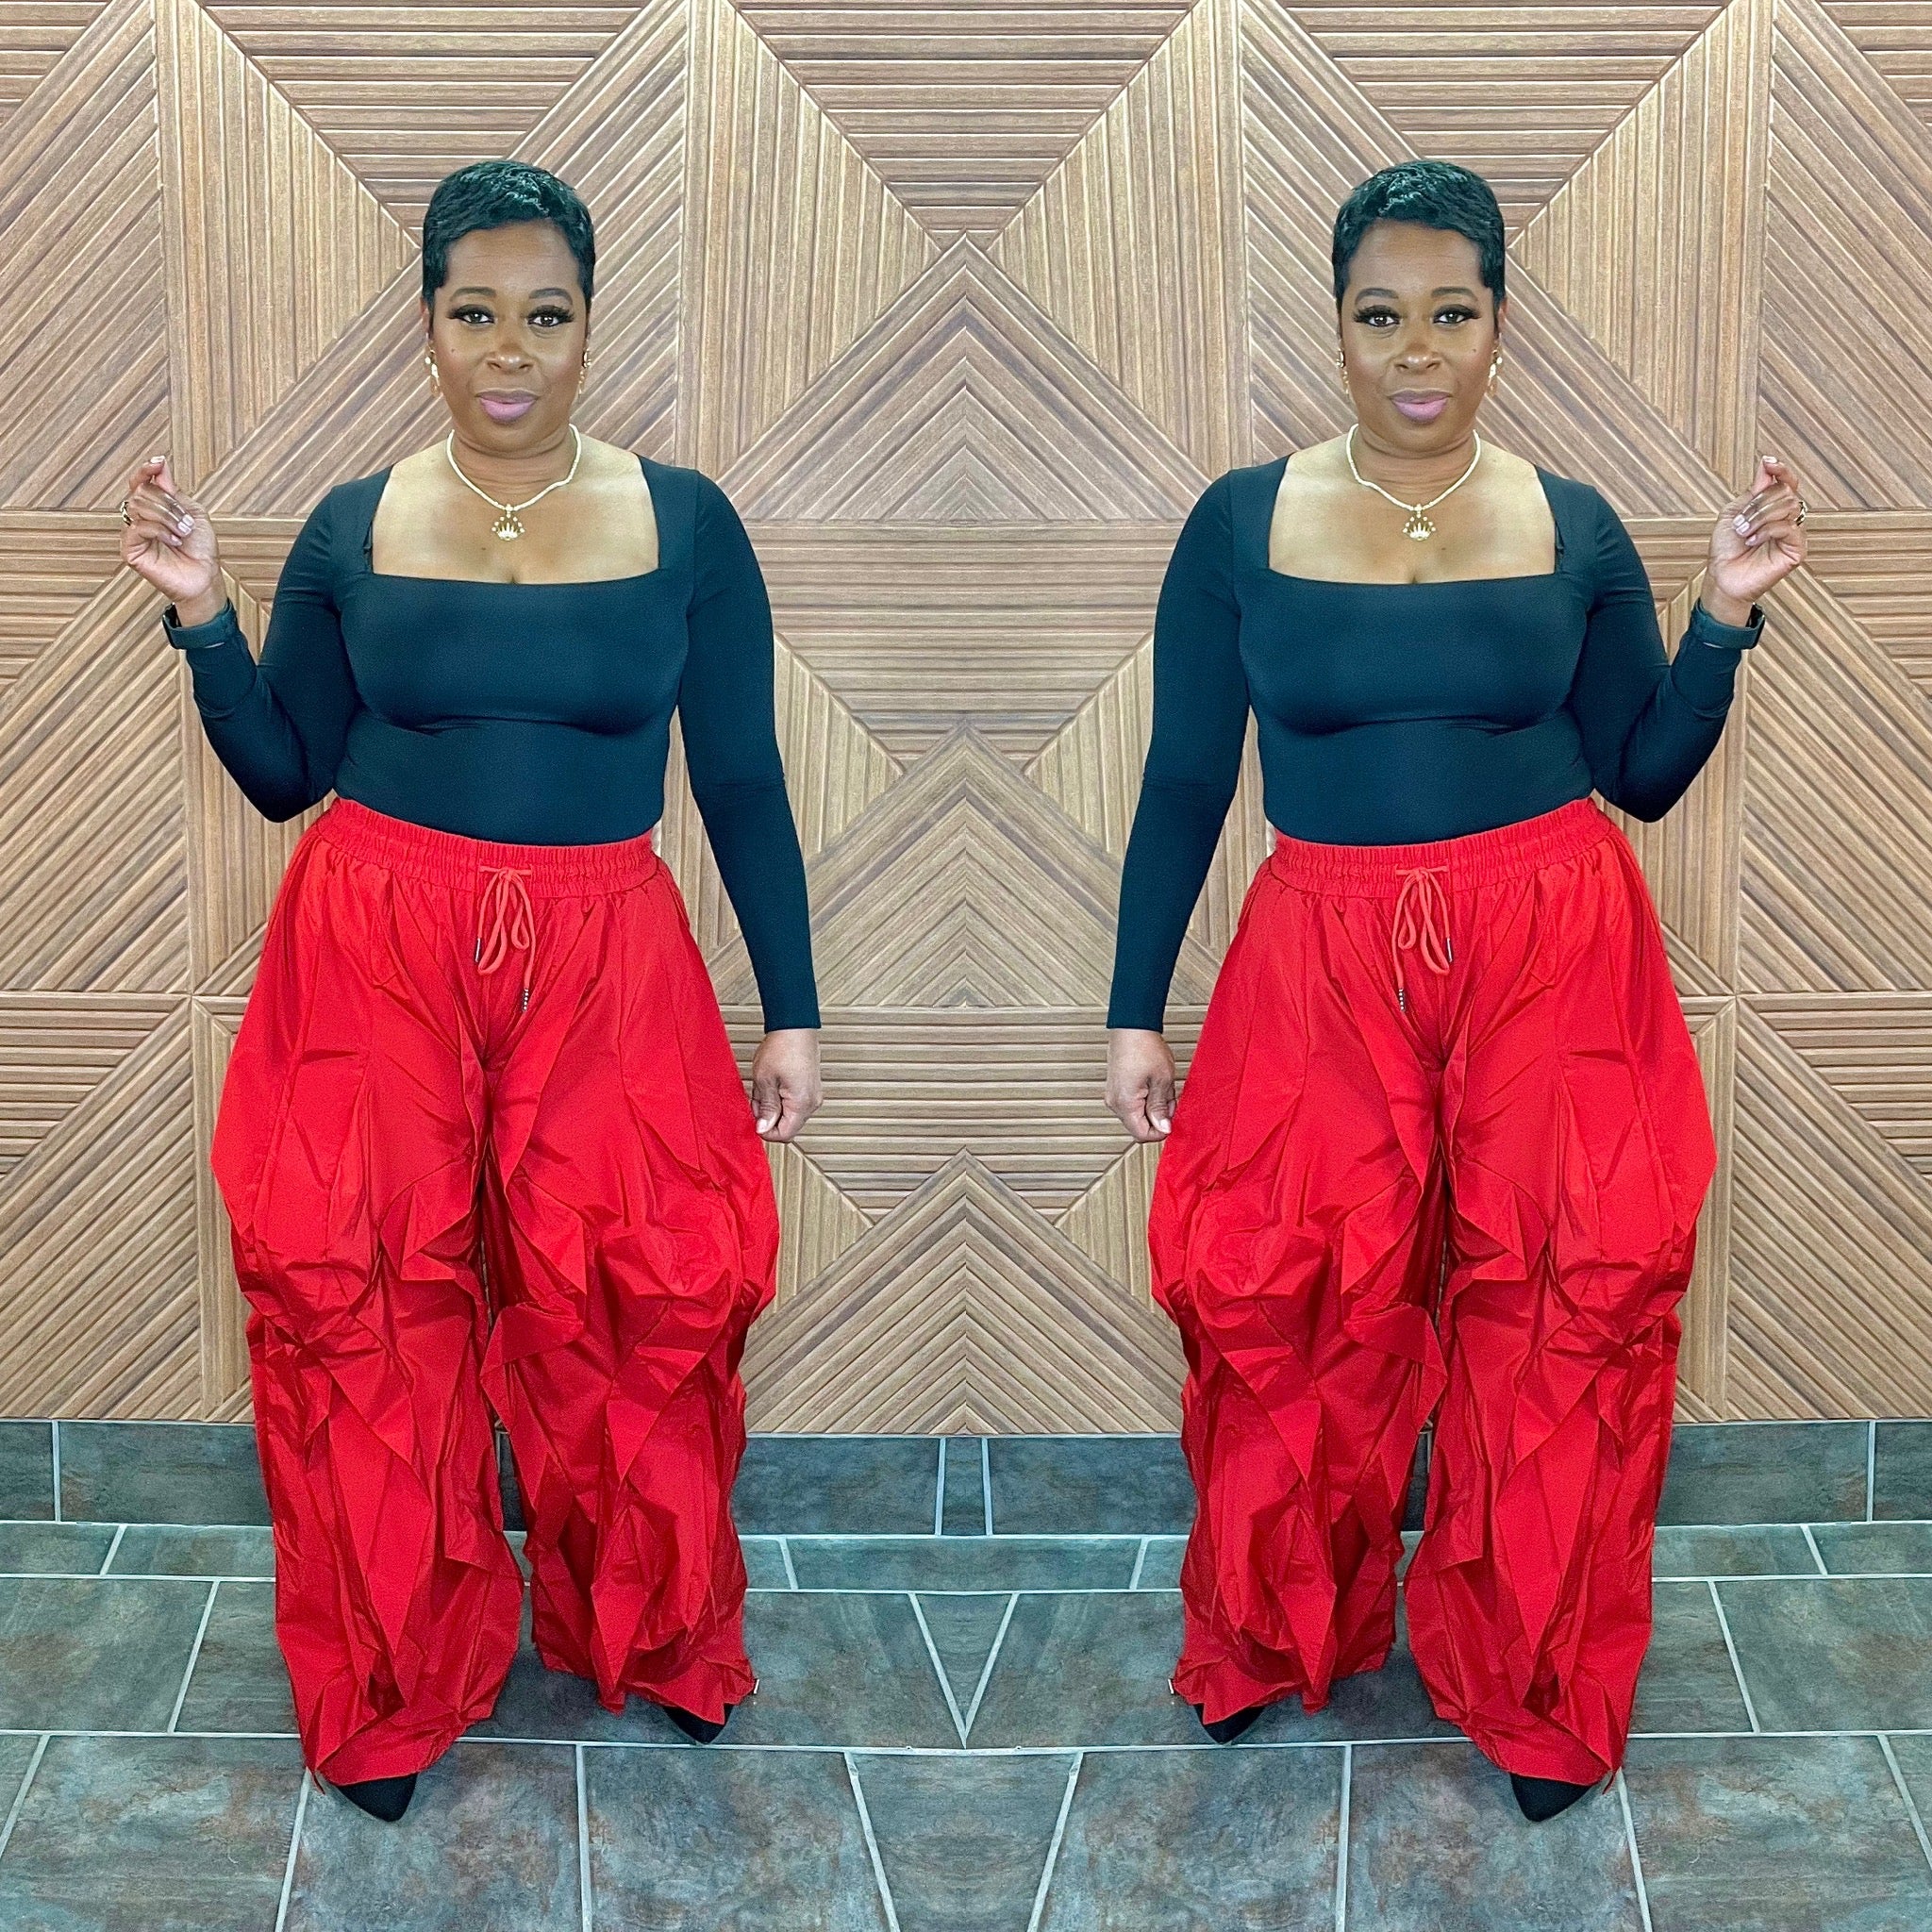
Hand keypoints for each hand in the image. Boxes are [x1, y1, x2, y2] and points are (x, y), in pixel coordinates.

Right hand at [120, 457, 223, 624]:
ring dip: (167, 518)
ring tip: (182, 533)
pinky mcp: (130, 549)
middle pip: (142, 492)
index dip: (145, 470)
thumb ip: (174, 491)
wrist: (205, 577)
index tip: (157, 463)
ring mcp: (133, 533)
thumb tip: (160, 466)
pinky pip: (137, 528)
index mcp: (154, 507)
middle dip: (168, 503)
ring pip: (138, 506)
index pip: (140, 483)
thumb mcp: (193, 513)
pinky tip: (174, 541)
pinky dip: (159, 531)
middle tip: (185, 522)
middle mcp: (141, 517)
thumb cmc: (201, 549)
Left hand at [751, 1028, 820, 1140]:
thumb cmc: (781, 1048)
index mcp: (801, 1103)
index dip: (766, 1132)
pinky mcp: (811, 1089)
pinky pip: (794, 1104)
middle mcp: (812, 1103)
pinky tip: (773, 1085)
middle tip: (757, 1098)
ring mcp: (813, 1096)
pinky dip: (781, 1099)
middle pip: (788, 1125)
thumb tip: (763, 1128)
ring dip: (773, 1107)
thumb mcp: (764, 1080)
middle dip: (768, 1117)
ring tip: (765, 1087)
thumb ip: (765, 1108)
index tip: (755, 1121)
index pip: (785, 1135)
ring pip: (790, 1115)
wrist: (795, 1027)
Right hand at [1106, 1028, 1175, 1142]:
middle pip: (1138, 1126)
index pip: (1142, 1134)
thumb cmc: (1145, 1048)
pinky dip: (1146, 1099)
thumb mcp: (1162, 1080)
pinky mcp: (1116, 1088)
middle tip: (1170, 1099)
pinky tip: (1154, 1085)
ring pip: (1137, 1115)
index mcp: (1125, 1103)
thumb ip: (1161, 1108)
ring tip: (1162, 1087)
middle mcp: (1115, 1102)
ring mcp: (1113, 1095)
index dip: (1160, 1131)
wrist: (1132, 1027)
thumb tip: (1163, 1128)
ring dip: (1153, 1107)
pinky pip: (1132, 1103)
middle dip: (1158, 1118)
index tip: (1172, 1121)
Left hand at [1703, 455, 1805, 624]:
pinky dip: (1767, 531)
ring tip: (1744, 532)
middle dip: (1759, 503)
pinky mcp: (1797, 549)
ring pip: (1789, 506)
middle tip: (1740, 521)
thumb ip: (1752, 492)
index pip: (1786, 482)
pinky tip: (1753, 541)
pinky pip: (1789, 528)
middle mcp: (1786, 518)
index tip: (1768, 462)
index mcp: (1772, 508)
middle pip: (1785, 492)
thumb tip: (1766, 467)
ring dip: (1760, 517)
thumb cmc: (1726, 549)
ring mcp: (1793, 533)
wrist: (1722, 577)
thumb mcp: (1733, 513)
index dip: (1781, 470)